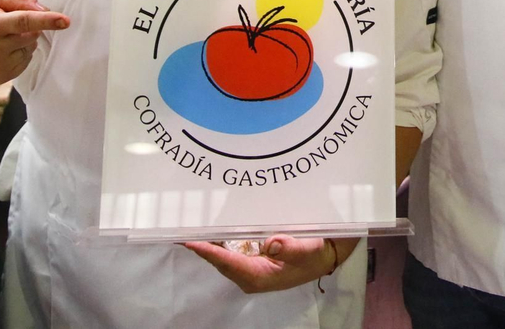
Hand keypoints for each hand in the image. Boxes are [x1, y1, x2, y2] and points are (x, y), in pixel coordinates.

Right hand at [0, 0, 67, 84]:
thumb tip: (44, 10)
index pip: (24, 21)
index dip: (47, 21)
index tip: (66, 21)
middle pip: (32, 33)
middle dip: (28, 26)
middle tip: (5, 22)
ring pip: (30, 48)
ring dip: (23, 40)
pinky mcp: (0, 78)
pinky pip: (25, 61)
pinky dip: (19, 52)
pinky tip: (0, 49)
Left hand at [185, 236, 352, 293]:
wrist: (323, 257)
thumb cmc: (315, 254)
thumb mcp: (308, 250)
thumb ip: (290, 248)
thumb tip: (271, 243)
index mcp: (259, 276)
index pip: (227, 263)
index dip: (208, 251)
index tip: (190, 241)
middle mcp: (249, 276)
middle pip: (219, 260)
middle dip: (201, 246)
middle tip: (181, 229)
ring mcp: (249, 269)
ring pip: (221, 257)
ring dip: (207, 244)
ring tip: (189, 227)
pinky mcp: (251, 262)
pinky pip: (228, 253)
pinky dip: (217, 242)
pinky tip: (210, 230)